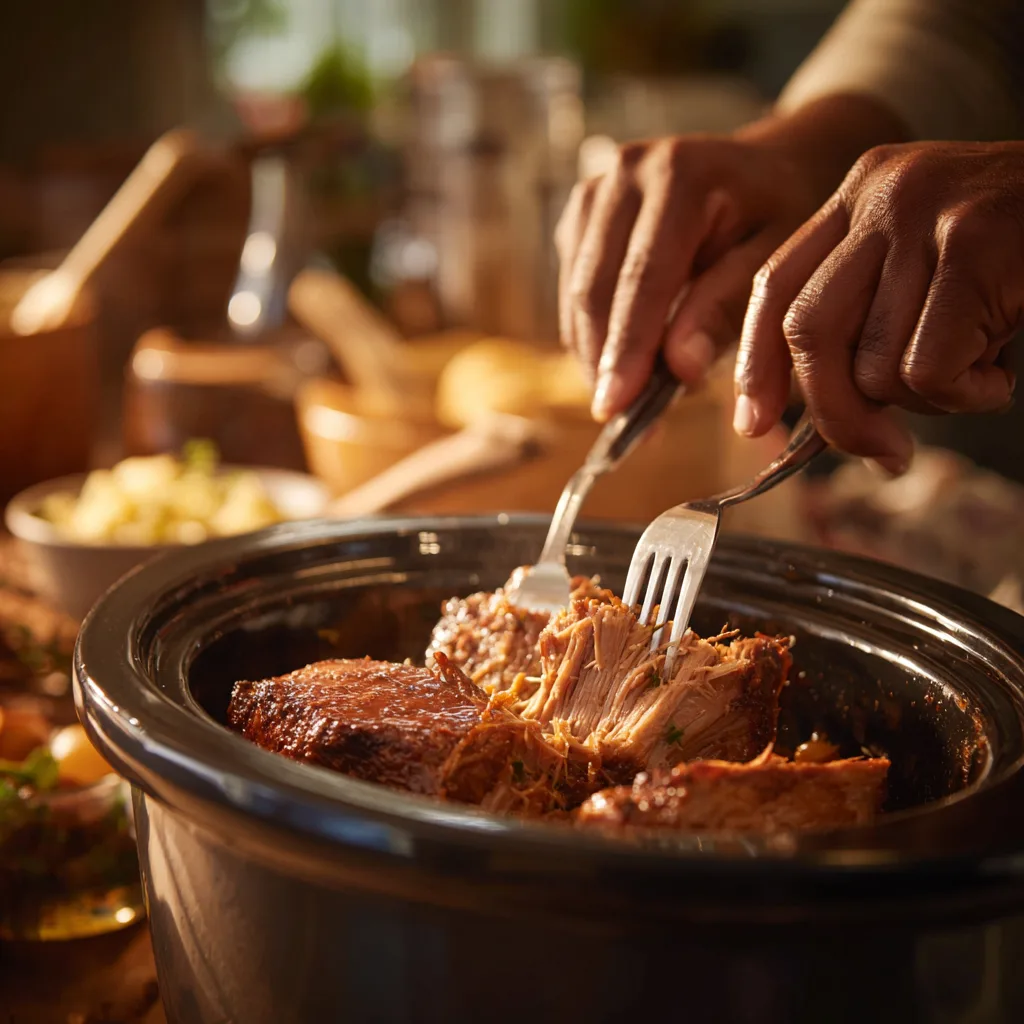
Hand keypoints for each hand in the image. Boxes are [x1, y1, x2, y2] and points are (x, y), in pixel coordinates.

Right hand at [555, 96, 908, 421]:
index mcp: (680, 174)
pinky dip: (593, 335)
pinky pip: (573, 290)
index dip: (628, 347)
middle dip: (603, 361)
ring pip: (575, 294)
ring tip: (628, 401)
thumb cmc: (779, 217)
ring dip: (594, 354)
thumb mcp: (776, 258)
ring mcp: (595, 191)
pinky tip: (623, 363)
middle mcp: (625, 172)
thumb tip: (678, 368)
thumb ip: (728, 308)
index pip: (642, 278)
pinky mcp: (580, 217)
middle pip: (594, 287)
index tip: (617, 406)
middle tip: (620, 421)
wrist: (767, 170)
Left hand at [737, 141, 1023, 472]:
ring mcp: (929, 215)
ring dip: (926, 401)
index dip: (756, 363)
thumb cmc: (1019, 257)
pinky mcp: (980, 244)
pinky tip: (998, 368)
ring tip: (976, 370)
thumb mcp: (927, 270)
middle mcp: (883, 195)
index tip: (752, 423)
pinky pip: (928, 369)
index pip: (774, 287)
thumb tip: (811, 414)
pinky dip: (964, 395)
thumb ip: (867, 320)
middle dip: (833, 411)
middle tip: (880, 449)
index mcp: (859, 196)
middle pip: (808, 330)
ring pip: (874, 363)